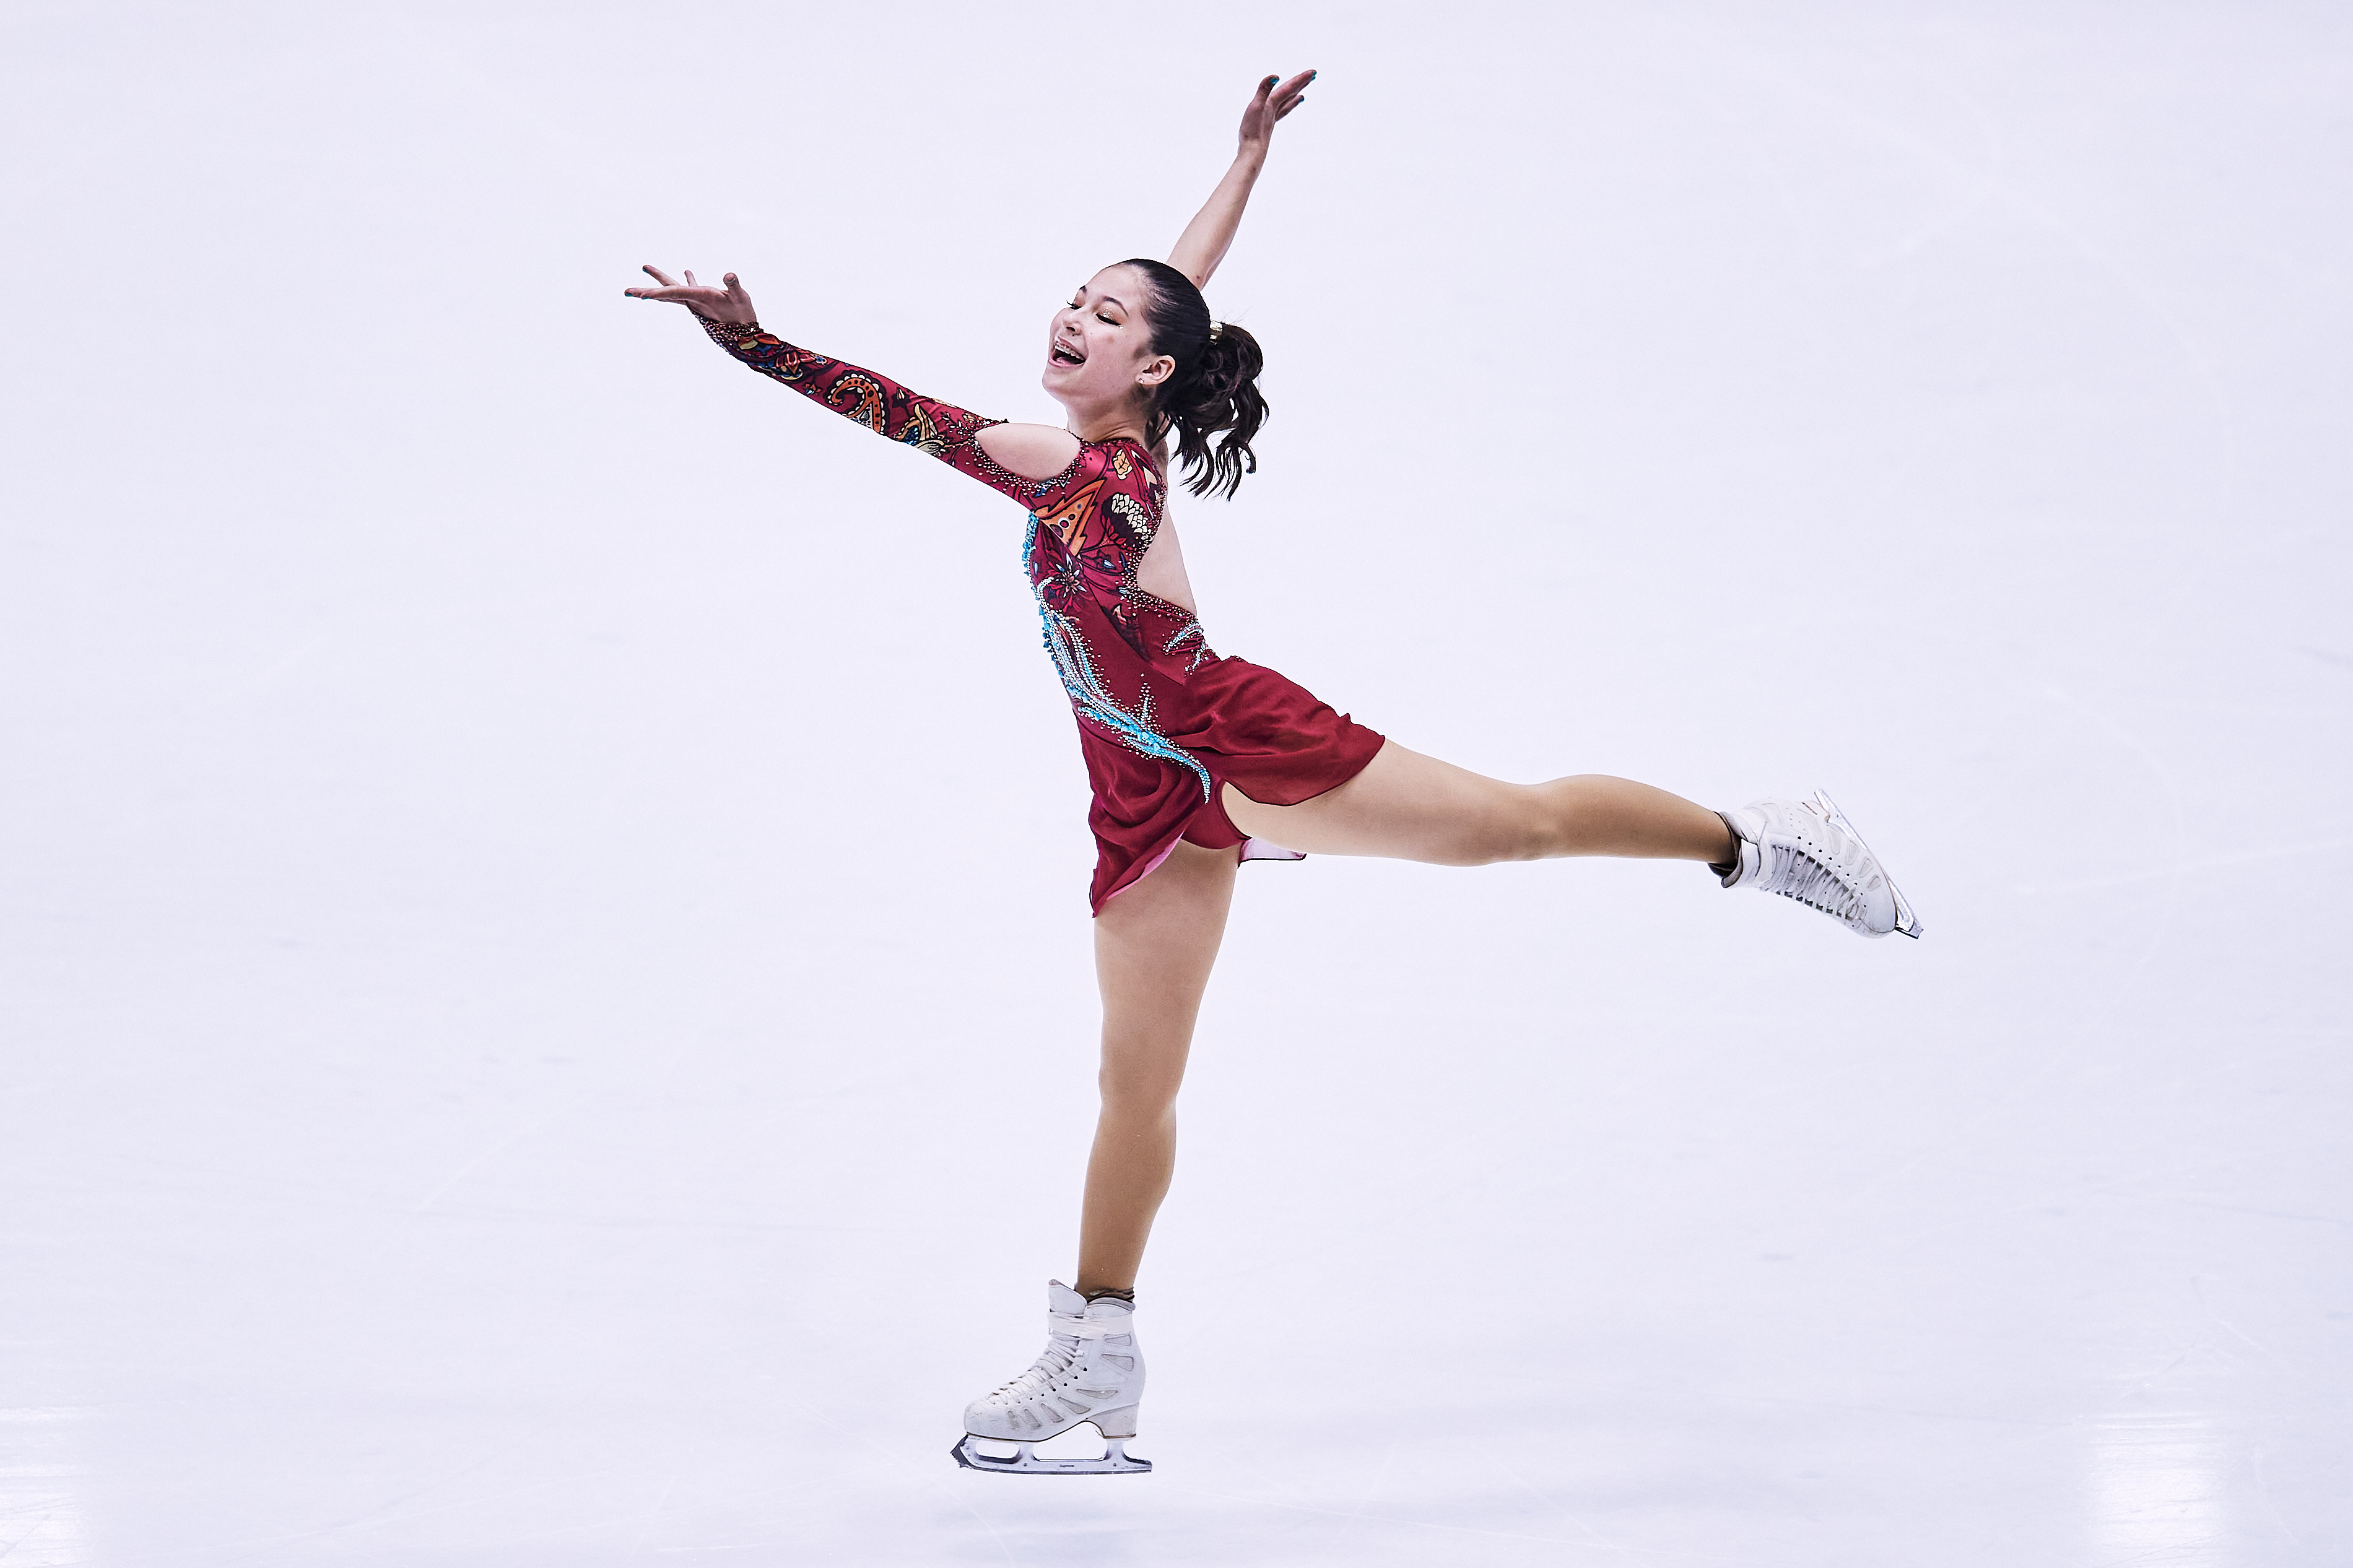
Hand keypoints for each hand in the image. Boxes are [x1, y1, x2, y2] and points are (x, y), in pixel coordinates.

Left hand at [624, 265, 756, 324]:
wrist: (745, 334)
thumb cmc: (743, 316)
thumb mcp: (741, 299)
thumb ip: (734, 286)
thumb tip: (729, 275)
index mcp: (699, 298)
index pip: (674, 294)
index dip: (657, 293)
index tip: (642, 296)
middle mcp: (693, 301)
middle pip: (664, 293)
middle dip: (645, 291)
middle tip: (625, 291)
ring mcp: (696, 301)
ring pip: (672, 289)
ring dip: (658, 279)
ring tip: (645, 266)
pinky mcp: (703, 301)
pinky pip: (688, 288)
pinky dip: (685, 280)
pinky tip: (686, 270)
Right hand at [1237, 70, 1312, 158]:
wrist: (1252, 152)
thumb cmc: (1252, 130)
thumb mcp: (1255, 106)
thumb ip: (1263, 90)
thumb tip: (1276, 76)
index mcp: (1273, 103)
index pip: (1290, 88)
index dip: (1301, 79)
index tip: (1314, 72)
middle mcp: (1275, 110)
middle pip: (1291, 94)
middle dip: (1301, 84)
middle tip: (1313, 75)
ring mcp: (1272, 118)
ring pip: (1286, 104)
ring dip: (1294, 97)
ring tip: (1302, 95)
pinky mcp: (1266, 125)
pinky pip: (1279, 114)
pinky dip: (1283, 110)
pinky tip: (1280, 111)